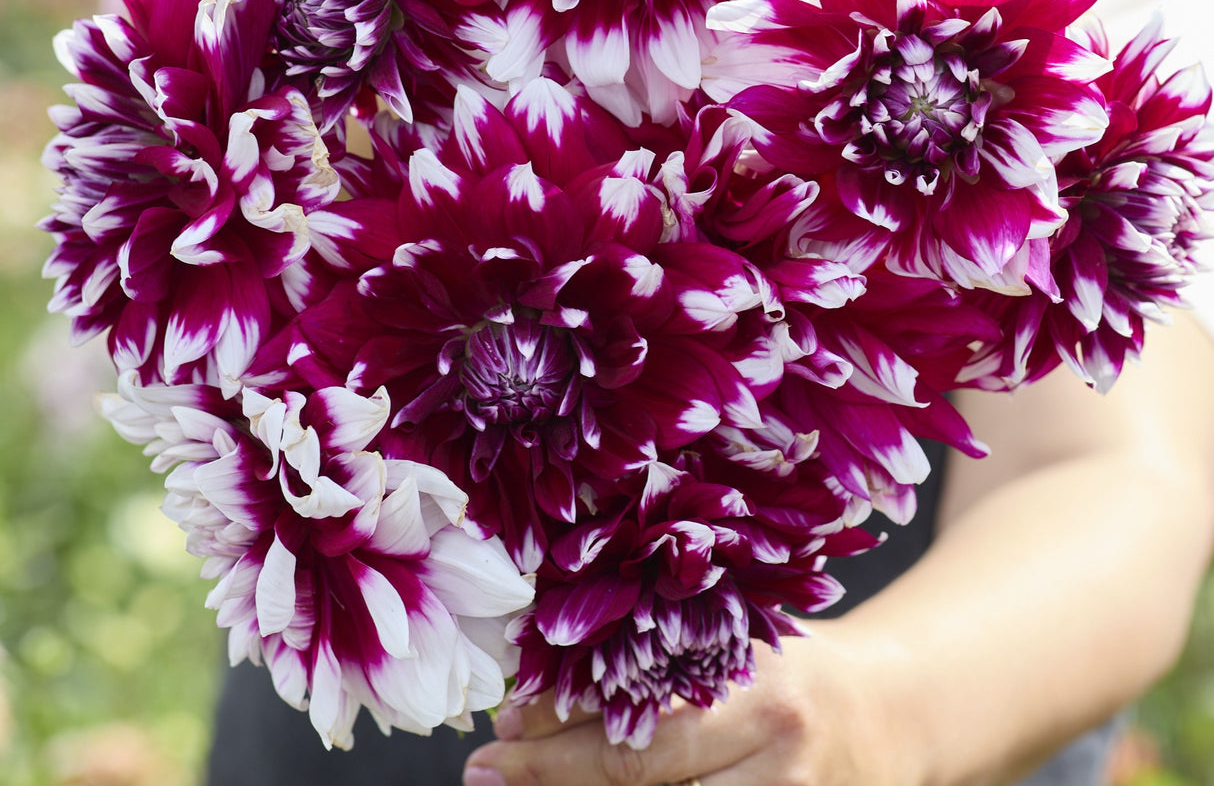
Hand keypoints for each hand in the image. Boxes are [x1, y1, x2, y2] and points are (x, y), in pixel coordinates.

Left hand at [461, 624, 919, 785]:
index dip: (561, 733)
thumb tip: (556, 684)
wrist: (897, 710)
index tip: (501, 728)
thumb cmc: (803, 666)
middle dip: (553, 778)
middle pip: (642, 784)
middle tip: (486, 770)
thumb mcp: (740, 644)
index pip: (640, 725)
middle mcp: (777, 756)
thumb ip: (665, 666)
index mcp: (762, 687)